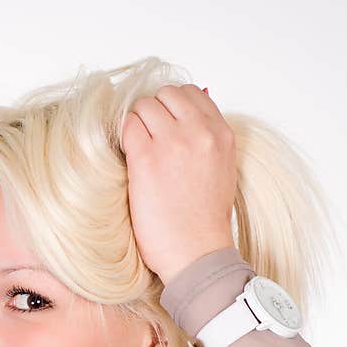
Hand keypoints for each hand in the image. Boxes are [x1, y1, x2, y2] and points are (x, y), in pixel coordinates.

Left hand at [121, 84, 236, 285]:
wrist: (196, 252)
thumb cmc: (204, 219)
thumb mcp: (220, 169)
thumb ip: (207, 138)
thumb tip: (197, 101)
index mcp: (222, 134)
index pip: (193, 93)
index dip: (172, 107)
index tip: (163, 127)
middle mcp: (200, 132)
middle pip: (166, 94)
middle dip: (153, 111)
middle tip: (147, 139)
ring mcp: (173, 143)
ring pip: (144, 105)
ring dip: (136, 123)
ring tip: (138, 150)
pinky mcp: (146, 158)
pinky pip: (127, 126)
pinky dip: (124, 137)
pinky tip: (129, 159)